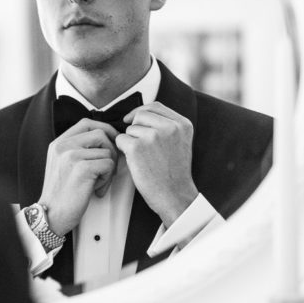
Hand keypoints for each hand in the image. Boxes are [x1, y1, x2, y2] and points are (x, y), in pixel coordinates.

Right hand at [39, 118, 119, 235]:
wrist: (51, 215)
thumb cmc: (60, 193)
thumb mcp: (61, 164)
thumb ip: (76, 150)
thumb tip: (104, 141)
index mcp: (58, 143)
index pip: (86, 123)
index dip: (104, 129)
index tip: (111, 141)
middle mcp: (63, 146)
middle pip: (100, 133)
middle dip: (111, 150)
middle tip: (108, 167)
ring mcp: (72, 156)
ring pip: (107, 151)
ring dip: (108, 169)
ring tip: (98, 183)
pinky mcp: (82, 168)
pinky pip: (108, 165)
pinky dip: (107, 179)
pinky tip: (96, 189)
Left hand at [115, 102, 197, 227]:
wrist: (174, 196)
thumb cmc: (174, 172)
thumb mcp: (180, 142)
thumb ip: (167, 126)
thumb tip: (141, 113)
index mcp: (182, 124)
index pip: (155, 106)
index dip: (141, 111)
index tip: (133, 120)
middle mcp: (169, 127)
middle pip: (140, 115)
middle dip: (135, 128)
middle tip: (141, 147)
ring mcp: (153, 136)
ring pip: (130, 128)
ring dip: (131, 141)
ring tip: (143, 157)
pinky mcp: (137, 147)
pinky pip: (121, 139)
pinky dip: (123, 150)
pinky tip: (135, 161)